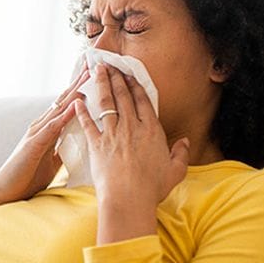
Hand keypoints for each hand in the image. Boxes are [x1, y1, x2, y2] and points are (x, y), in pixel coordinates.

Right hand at [0, 66, 90, 233]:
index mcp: (46, 130)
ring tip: (88, 78)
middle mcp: (40, 126)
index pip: (66, 106)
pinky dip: (64, 116)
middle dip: (79, 84)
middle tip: (94, 67)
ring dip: (74, 93)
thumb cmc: (27, 177)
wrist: (5, 191)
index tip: (95, 78)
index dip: (80, 92)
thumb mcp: (52, 161)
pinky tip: (74, 106)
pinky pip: (52, 128)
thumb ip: (62, 148)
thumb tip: (79, 143)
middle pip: (63, 101)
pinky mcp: (33, 144)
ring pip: (58, 109)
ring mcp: (36, 133)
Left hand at [74, 63, 189, 237]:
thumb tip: (186, 142)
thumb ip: (181, 154)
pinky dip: (81, 111)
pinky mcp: (96, 146)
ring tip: (97, 71)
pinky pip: (87, 124)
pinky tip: (77, 100)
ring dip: (101, 85)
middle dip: (117, 77)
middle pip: (123, 97)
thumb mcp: (175, 171)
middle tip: (110, 63)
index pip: (142, 101)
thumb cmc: (152, 188)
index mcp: (151, 131)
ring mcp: (112, 135)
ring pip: (106, 104)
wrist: (128, 199)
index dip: (135, 85)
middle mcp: (131, 128)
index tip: (130, 72)